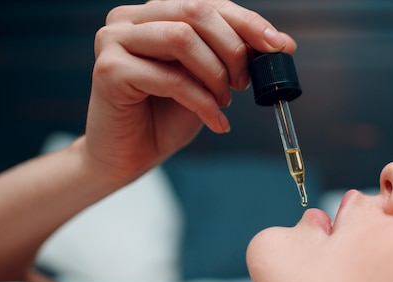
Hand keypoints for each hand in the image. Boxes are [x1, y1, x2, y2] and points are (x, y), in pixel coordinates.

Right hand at [83, 0, 296, 181]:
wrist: (128, 156)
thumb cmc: (165, 118)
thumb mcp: (208, 81)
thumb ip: (233, 57)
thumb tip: (282, 42)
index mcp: (154, 14)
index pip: (208, 4)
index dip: (247, 22)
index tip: (279, 45)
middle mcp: (129, 19)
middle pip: (196, 12)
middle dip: (233, 48)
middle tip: (244, 83)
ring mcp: (114, 41)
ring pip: (182, 38)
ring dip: (216, 74)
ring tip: (224, 103)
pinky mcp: (109, 70)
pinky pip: (171, 78)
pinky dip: (202, 102)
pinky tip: (217, 122)